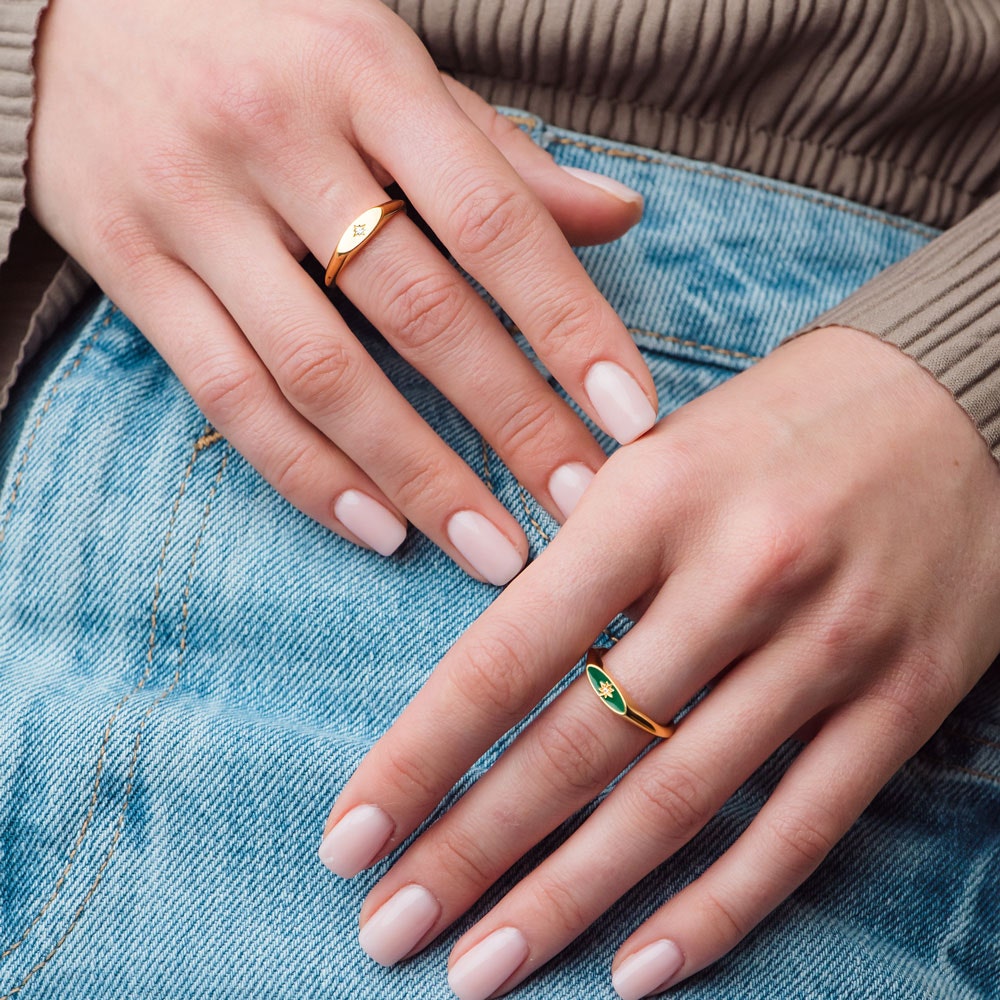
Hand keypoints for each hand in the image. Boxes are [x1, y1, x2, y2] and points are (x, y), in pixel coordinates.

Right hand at [27, 0, 655, 583]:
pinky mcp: (129, 266)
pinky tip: (379, 528)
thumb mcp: (381, 63)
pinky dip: (306, 472)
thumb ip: (492, 153)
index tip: (631, 416)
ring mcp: (194, 206)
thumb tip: (617, 213)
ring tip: (492, 551)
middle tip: (581, 508)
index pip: (494, 220)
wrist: (76, 6)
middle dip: (513, 423)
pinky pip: (228, 391)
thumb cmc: (264, 38)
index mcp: (364, 70)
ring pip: (323, 372)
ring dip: (419, 475)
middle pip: (419, 312)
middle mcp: (277, 136)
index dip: (571, 326)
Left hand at [321, 327, 999, 996]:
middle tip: (391, 930)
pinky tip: (638, 968)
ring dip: (569, 898)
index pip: (509, 652)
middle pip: (583, 745)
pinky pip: (801, 827)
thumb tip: (495, 680)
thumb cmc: (778, 425)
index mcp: (654, 499)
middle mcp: (738, 575)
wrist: (956, 398)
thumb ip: (582, 560)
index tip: (350, 838)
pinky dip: (717, 909)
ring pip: (678, 803)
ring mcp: (829, 645)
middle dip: (473, 851)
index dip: (420, 756)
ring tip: (481, 968)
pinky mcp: (905, 699)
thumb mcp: (660, 454)